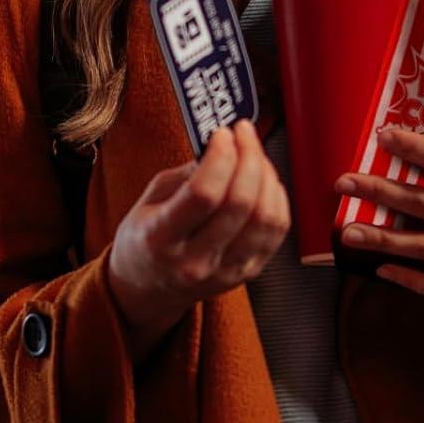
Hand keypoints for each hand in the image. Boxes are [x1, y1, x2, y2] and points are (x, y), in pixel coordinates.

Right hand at [107, 120, 288, 359]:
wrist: (147, 289)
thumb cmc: (146, 238)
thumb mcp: (149, 201)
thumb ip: (186, 175)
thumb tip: (224, 146)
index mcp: (160, 240)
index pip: (204, 194)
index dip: (221, 156)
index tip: (223, 133)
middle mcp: (194, 262)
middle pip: (241, 203)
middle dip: (249, 156)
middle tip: (243, 133)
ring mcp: (225, 272)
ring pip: (266, 217)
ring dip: (266, 174)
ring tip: (254, 154)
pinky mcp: (248, 273)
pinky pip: (277, 229)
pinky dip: (277, 196)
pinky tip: (264, 180)